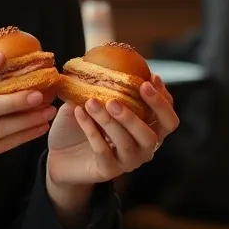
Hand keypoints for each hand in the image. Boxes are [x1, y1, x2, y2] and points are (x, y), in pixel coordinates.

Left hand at [46, 75, 180, 186]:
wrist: (60, 156)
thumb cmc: (83, 125)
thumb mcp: (94, 101)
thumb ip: (104, 85)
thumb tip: (103, 57)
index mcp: (148, 130)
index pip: (168, 117)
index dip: (164, 99)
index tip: (151, 77)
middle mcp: (144, 148)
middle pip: (158, 131)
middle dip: (151, 108)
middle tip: (137, 87)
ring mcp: (128, 162)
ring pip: (128, 141)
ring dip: (112, 119)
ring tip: (93, 101)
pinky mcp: (108, 171)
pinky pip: (103, 150)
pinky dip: (91, 129)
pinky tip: (79, 113)